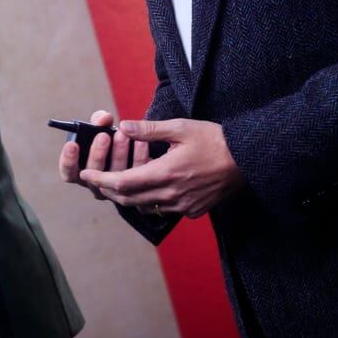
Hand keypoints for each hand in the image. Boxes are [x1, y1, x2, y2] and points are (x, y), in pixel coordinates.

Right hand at [59, 110, 144, 198]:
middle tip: (103, 136)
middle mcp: (95, 184)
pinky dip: (138, 158)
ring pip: (115, 179)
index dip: (68, 160)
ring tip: (123, 135)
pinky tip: (142, 142)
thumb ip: (99, 121)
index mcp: (80, 172)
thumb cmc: (110, 139)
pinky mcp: (135, 189)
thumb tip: (104, 118)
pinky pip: (137, 178)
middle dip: (97, 153)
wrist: (134, 151)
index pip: (68, 173)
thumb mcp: (100, 128)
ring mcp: (115, 191)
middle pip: (92, 175)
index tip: (72, 144)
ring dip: (118, 155)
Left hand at [78, 118, 244, 217]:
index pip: (124, 183)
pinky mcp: (194, 211)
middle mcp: (173, 194)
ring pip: (145, 207)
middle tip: (96, 179)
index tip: (87, 174)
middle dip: (109, 189)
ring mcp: (184, 206)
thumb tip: (123, 126)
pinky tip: (148, 187)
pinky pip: (163, 209)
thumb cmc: (216, 140)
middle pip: (130, 199)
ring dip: (128, 196)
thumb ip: (150, 129)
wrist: (250, 160)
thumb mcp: (182, 128)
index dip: (102, 179)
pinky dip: (149, 200)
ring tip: (118, 181)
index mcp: (167, 173)